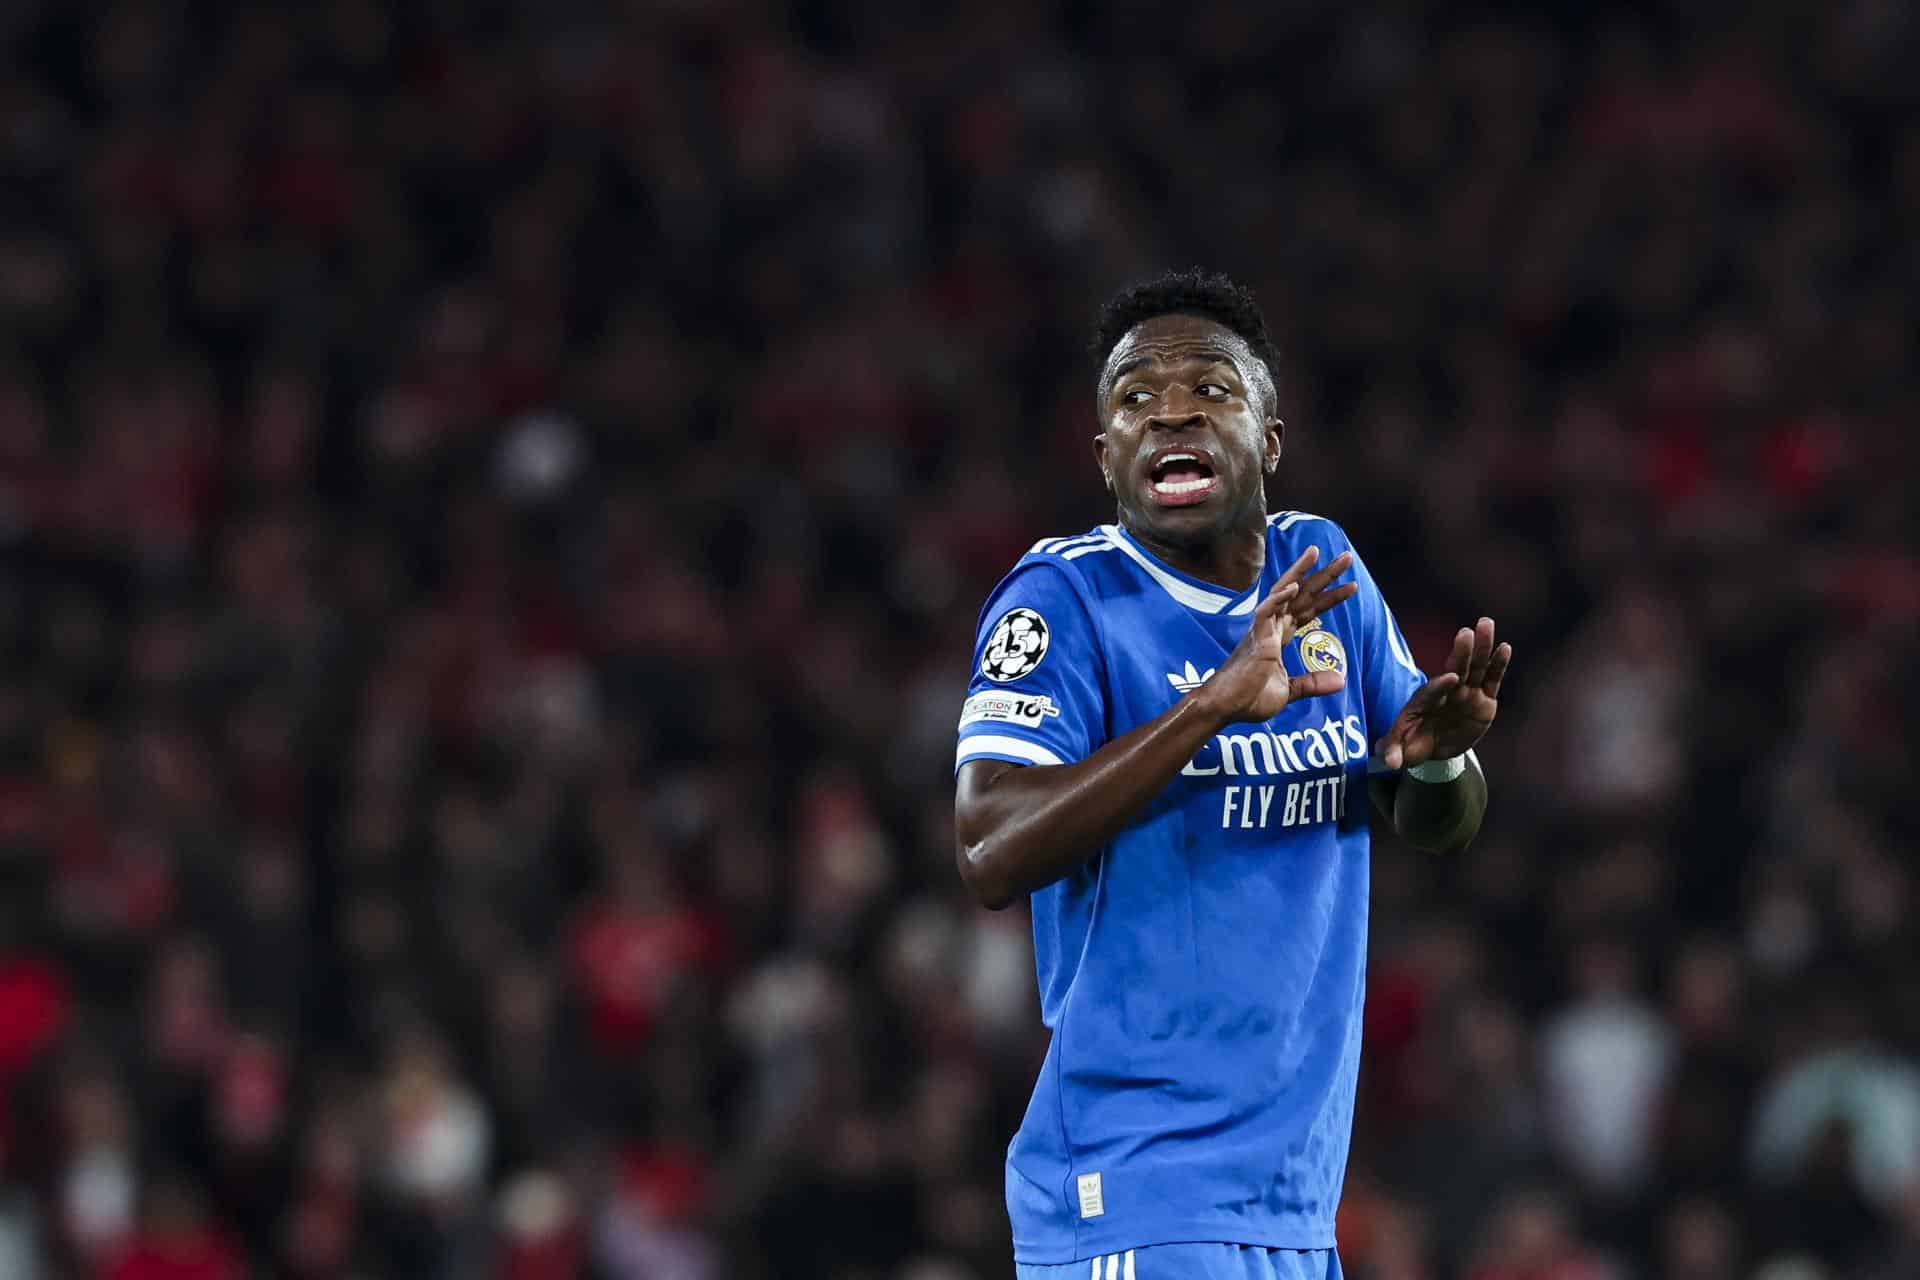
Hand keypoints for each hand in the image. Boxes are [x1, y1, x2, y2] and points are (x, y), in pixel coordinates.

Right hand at [1196, 546, 1353, 725]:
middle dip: (1324, 575)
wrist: (1224, 708)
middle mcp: (1271, 627)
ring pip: (1283, 593)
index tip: (1352, 586)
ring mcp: (1262, 630)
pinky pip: (1266, 613)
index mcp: (1278, 637)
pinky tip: (1293, 586)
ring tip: (1317, 551)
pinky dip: (1279, 598)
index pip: (1308, 611)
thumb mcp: (1288, 691)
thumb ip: (1312, 683)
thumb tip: (1341, 680)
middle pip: (1301, 595)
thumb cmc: (1248, 699)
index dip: (1329, 598)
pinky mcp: (1254, 640)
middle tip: (1346, 557)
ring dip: (1301, 572)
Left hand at [1375, 617, 1511, 768]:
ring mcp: (1466, 693)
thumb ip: (1393, 752)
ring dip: (1481, 647)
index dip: (1440, 686)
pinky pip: (1492, 680)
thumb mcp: (1402, 750)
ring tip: (1486, 624)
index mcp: (1424, 702)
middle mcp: (1446, 693)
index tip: (1451, 679)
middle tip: (1465, 633)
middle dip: (1460, 653)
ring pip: (1475, 668)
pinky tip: (1505, 648)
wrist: (1434, 746)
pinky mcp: (1484, 699)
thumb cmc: (1415, 743)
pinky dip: (1499, 665)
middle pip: (1454, 670)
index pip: (1432, 692)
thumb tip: (1388, 763)